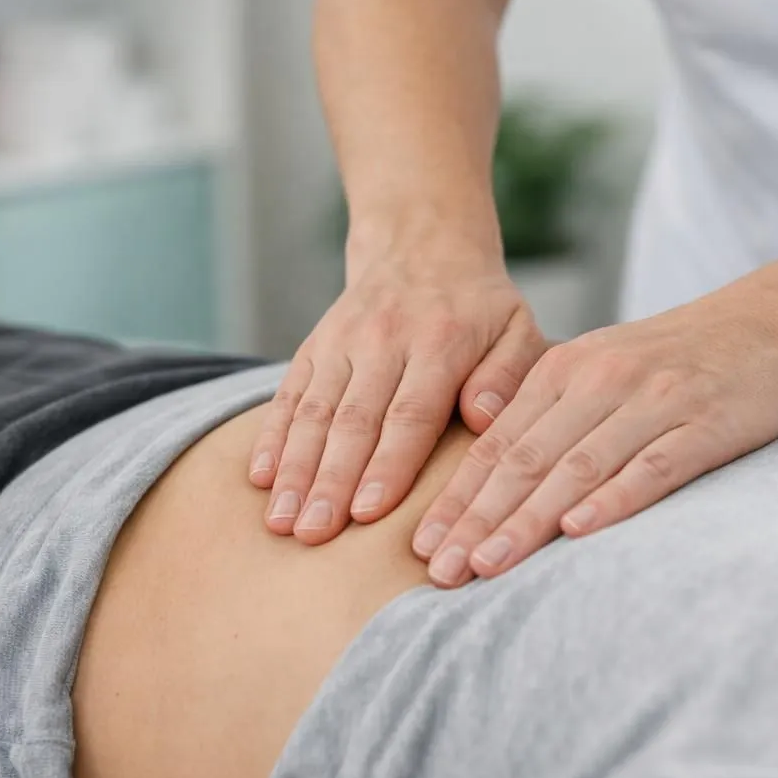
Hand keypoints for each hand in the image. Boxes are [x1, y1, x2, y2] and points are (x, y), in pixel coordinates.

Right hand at [250, 249, 545, 543]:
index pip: (410, 412)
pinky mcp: (314, 346)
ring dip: (294, 470)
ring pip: (314, 412)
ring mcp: (341, 342)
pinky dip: (272, 438)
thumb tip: (484, 419)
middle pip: (353, 421)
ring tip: (282, 522)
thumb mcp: (517, 329)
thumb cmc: (480, 308)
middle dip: (331, 482)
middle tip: (314, 534)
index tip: (368, 513)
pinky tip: (260, 480)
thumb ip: (508, 376)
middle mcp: (383, 340)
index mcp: (440, 342)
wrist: (422, 243)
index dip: (387, 465)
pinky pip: (288, 395)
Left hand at [411, 291, 777, 585]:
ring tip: (488, 566)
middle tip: (439, 571)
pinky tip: (579, 532)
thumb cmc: (670, 363)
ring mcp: (652, 403)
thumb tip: (484, 486)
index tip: (422, 546)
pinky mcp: (704, 424)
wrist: (766, 327)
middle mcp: (600, 383)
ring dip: (528, 521)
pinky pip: (652, 467)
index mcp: (564, 372)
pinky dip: (613, 499)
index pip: (497, 445)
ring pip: (577, 468)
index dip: (458, 498)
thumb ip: (546, 417)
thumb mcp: (598, 371)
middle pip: (526, 461)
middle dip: (477, 521)